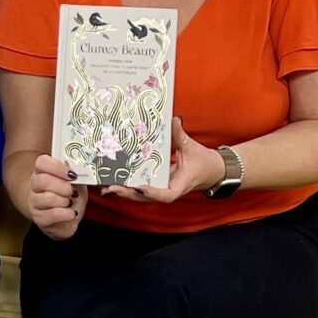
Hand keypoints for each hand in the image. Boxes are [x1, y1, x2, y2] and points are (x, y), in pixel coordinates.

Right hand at [25, 153, 86, 239]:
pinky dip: (67, 214)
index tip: (71, 174)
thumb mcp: (75, 182)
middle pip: (43, 180)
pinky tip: (70, 213)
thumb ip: (78, 174)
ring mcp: (34, 203)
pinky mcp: (39, 219)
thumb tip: (87, 171)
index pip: (42, 162)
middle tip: (73, 191)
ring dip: (65, 201)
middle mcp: (34, 186)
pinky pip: (53, 214)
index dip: (57, 167)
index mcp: (42, 172)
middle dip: (64, 187)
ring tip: (70, 203)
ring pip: (48, 198)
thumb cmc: (68, 196)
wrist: (62, 217)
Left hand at [102, 117, 224, 203]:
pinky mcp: (157, 185)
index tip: (140, 187)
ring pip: (141, 195)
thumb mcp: (191, 147)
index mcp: (180, 184)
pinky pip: (141, 189)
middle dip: (129, 193)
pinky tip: (113, 182)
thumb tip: (173, 119)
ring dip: (124, 192)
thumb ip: (180, 135)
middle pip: (147, 197)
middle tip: (111, 187)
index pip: (167, 195)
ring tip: (105, 187)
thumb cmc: (203, 161)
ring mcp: (162, 189)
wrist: (212, 171)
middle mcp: (169, 189)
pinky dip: (128, 187)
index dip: (153, 193)